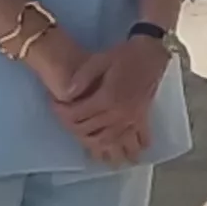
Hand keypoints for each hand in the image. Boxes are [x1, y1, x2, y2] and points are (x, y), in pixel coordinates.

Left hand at [15, 29, 134, 161]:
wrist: (153, 53)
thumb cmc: (125, 55)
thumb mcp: (99, 59)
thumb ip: (82, 77)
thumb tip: (66, 94)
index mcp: (107, 99)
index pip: (76, 115)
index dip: (60, 111)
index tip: (54, 103)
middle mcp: (119, 115)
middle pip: (88, 131)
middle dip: (71, 127)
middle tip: (64, 118)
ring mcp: (132, 120)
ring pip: (107, 142)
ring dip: (93, 144)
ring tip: (83, 138)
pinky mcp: (141, 120)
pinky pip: (134, 141)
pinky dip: (125, 149)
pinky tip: (118, 152)